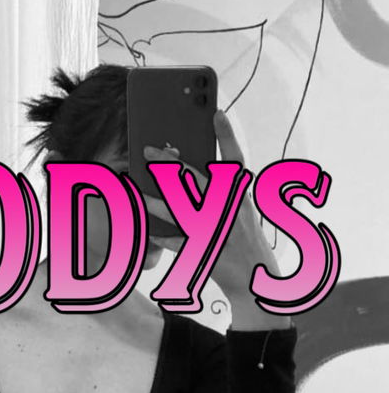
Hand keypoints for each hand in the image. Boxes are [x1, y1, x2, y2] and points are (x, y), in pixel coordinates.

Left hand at [141, 109, 282, 305]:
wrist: (255, 280)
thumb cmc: (242, 241)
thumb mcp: (238, 212)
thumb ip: (219, 192)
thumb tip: (182, 173)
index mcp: (240, 197)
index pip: (236, 160)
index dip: (227, 136)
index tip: (216, 112)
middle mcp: (230, 210)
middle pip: (197, 180)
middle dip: (170, 164)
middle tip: (149, 151)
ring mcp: (217, 231)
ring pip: (180, 209)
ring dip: (156, 200)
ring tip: (137, 191)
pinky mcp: (206, 253)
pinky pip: (177, 242)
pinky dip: (162, 237)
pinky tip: (148, 231)